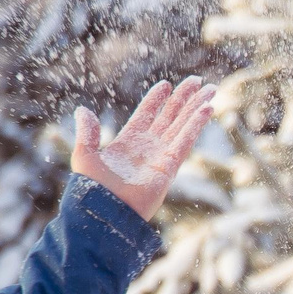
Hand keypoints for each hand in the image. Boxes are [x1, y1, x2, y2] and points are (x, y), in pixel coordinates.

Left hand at [72, 79, 218, 220]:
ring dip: (196, 107)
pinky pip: (185, 140)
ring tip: (209, 89)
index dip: (156, 99)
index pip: (147, 114)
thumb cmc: (92, 189)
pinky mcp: (169, 166)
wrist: (104, 212)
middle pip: (170, 116)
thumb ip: (87, 132)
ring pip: (182, 125)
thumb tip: (82, 110)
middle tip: (197, 81)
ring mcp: (161, 156)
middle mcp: (148, 147)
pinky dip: (196, 125)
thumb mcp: (84, 155)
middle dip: (184, 98)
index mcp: (128, 142)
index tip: (166, 85)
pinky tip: (206, 109)